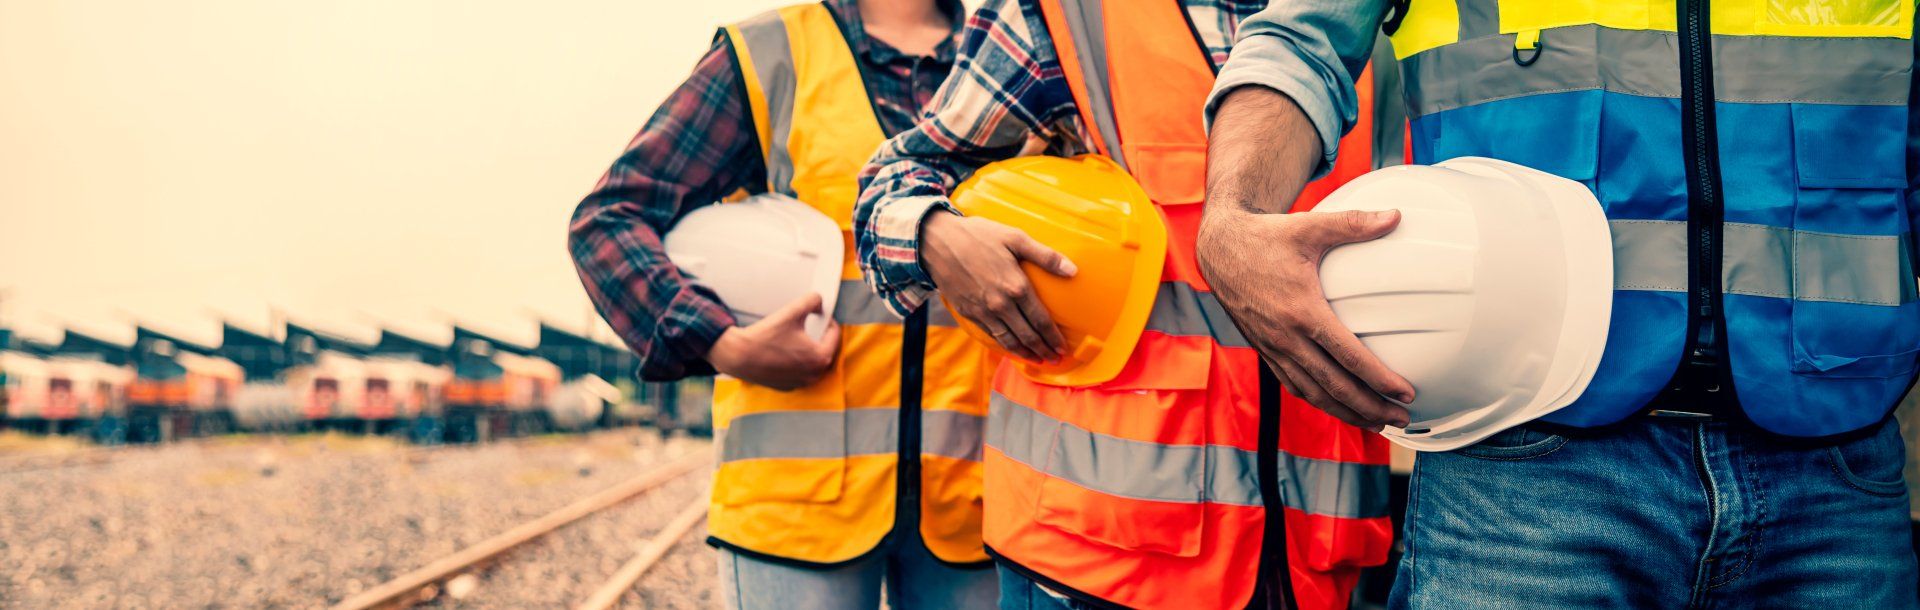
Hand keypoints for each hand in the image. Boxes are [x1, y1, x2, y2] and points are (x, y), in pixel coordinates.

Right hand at [707, 293, 839, 389]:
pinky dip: (796, 362)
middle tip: (809, 325)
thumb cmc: (764, 337)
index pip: (834, 335)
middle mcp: (813, 375)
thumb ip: (811, 301)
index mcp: (820, 358)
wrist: (738, 356)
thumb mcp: (791, 312)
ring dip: (809, 350)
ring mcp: (800, 383)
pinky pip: (799, 372)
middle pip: (825, 350)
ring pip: (812, 362)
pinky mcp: (787, 386)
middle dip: (819, 336)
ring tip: (796, 337)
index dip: (828, 321)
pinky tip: (784, 351)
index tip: (819, 315)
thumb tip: (819, 302)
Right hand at [921, 209, 1075, 361]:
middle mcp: (1001, 304)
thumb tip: (1073, 270)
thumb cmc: (978, 236)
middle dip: (1043, 351)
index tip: (1063, 348)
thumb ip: (1046, 256)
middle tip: (1055, 360)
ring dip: (1025, 353)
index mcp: (1016, 287)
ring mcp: (983, 311)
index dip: (1053, 338)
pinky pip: (991, 335)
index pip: (1041, 320)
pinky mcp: (969, 313)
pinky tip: (1012, 346)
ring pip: (1009, 341)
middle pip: (1027, 336)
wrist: (938, 242)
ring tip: (1037, 360)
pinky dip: (1005, 345)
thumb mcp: (1015, 238)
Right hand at [1196, 208, 1414, 431]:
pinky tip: (1337, 407)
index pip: (1349, 356)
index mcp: (1302, 311)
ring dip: (1347, 413)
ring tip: (1376, 422)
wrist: (1219, 249)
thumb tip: (1396, 216)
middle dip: (1371, 407)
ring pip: (1314, 393)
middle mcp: (1287, 337)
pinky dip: (1319, 401)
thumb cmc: (1266, 236)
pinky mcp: (1265, 350)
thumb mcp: (1310, 226)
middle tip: (1402, 418)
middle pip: (1335, 386)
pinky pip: (1294, 385)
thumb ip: (1354, 224)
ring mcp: (1273, 347)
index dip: (1379, 379)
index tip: (1406, 392)